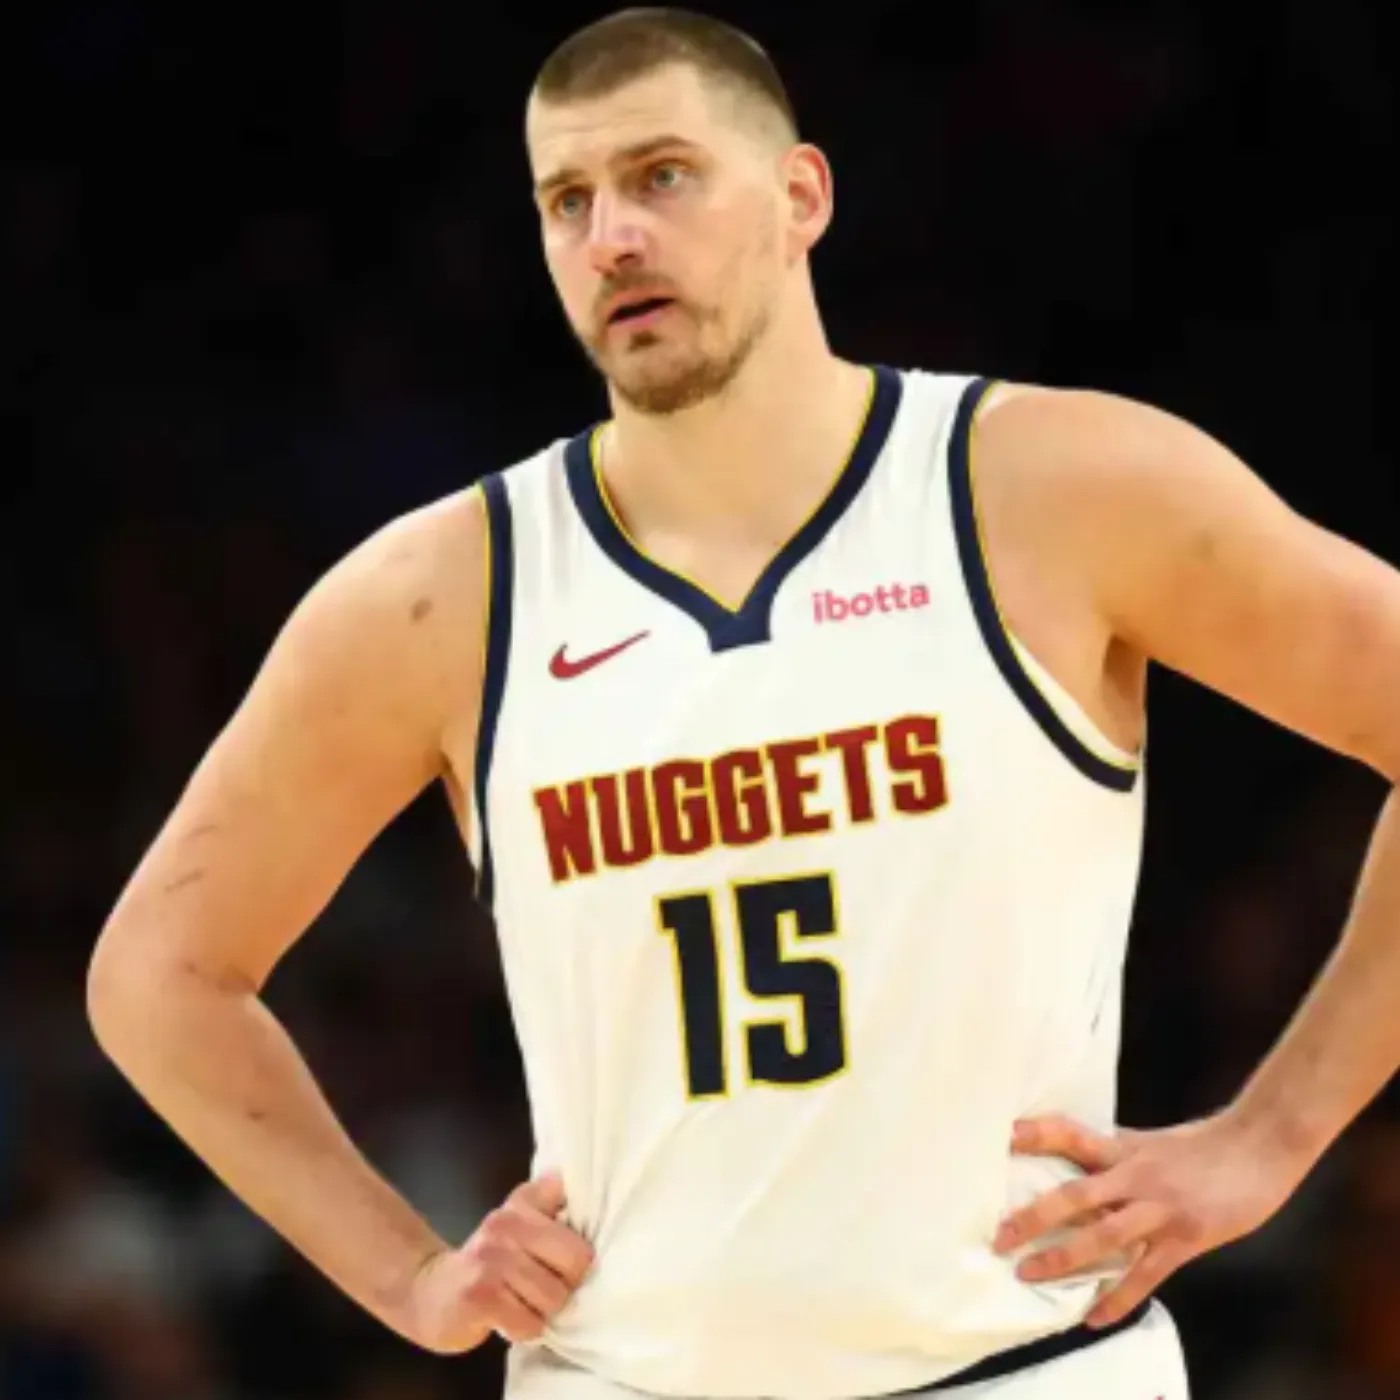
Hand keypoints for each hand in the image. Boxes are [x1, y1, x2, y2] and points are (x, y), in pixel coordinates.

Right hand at [406, 1174, 593, 1352]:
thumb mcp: (510, 1220)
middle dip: (562, 1288)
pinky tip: (509, 1320)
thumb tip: (563, 1176)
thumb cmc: (481, 1258)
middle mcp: (504, 1232)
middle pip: (571, 1271)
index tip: (559, 1268)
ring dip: (542, 1311)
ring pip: (552, 1300)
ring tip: (523, 1304)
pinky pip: (529, 1325)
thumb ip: (539, 1199)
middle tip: (541, 1290)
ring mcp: (490, 1265)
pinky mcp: (480, 1300)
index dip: (575, 1263)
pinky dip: (524, 1329)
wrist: (425, 1290)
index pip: (577, 1243)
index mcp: (517, 1211)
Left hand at [993, 1112, 1302, 1327]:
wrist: (1260, 1145)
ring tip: (1028, 1273)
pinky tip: (1094, 1317)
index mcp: (1124, 1147)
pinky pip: (1146, 1274)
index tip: (1003, 1138)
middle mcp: (1136, 1175)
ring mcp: (1160, 1208)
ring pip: (1104, 1235)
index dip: (1038, 1134)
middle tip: (999, 1235)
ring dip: (1064, 1257)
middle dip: (1035, 1215)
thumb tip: (1077, 1161)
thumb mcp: (1152, 1143)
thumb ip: (1117, 1155)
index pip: (1072, 1134)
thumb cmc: (1204, 1144)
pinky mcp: (1185, 1237)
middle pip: (1077, 1194)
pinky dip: (1118, 1297)